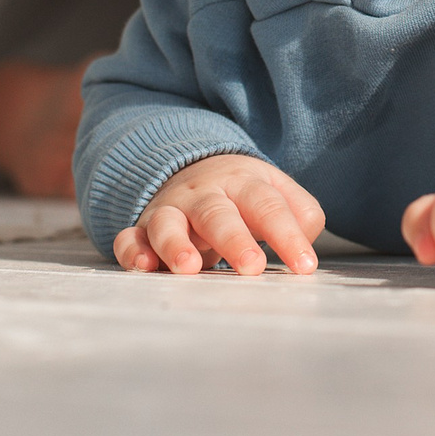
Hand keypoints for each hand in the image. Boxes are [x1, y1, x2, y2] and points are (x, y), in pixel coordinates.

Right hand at [112, 153, 323, 275]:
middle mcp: (204, 195)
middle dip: (234, 240)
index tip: (304, 266)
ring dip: (176, 244)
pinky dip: (132, 251)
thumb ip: (301, 215)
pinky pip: (130, 238)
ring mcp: (171, 211)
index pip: (267, 206)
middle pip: (218, 213)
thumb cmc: (244, 194)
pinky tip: (143, 267)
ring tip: (189, 268)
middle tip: (252, 267)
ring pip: (168, 223)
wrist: (194, 167)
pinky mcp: (143, 230)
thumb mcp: (277, 192)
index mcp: (243, 183)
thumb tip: (304, 245)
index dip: (287, 235)